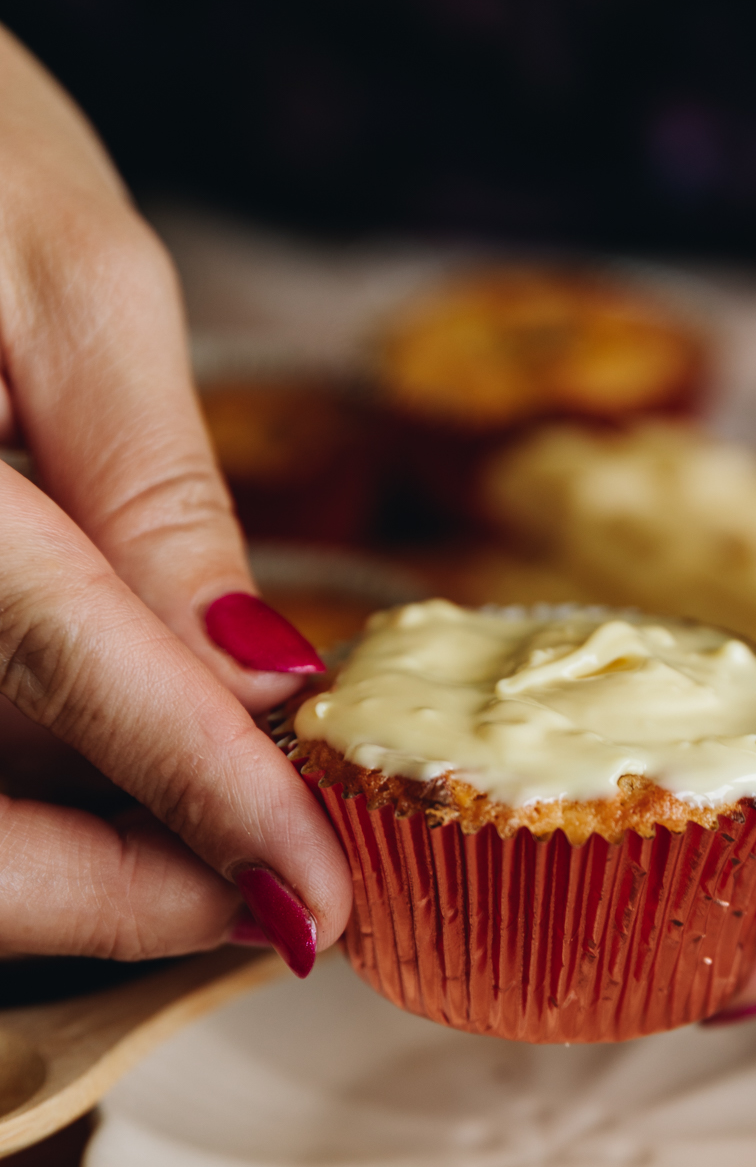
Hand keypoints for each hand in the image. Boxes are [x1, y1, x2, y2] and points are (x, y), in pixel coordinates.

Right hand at [0, 26, 350, 968]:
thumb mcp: (62, 264)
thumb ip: (154, 487)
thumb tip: (259, 681)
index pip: (56, 663)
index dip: (198, 800)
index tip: (312, 901)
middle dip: (118, 884)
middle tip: (271, 902)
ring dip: (84, 835)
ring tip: (234, 831)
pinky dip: (33, 764)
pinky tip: (137, 754)